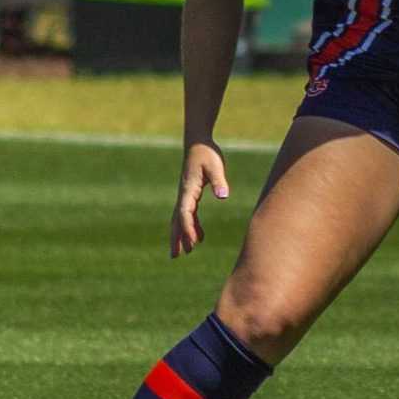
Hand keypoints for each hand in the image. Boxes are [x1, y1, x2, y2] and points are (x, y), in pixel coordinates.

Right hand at [170, 141, 228, 257]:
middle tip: (175, 256)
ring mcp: (185, 195)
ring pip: (180, 219)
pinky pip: (189, 214)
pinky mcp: (191, 193)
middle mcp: (183, 195)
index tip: (194, 242)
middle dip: (176, 238)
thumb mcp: (215, 166)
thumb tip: (223, 196)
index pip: (185, 214)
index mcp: (188, 190)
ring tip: (185, 252)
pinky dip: (192, 226)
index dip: (188, 228)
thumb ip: (219, 181)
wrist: (197, 143)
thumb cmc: (207, 153)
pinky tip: (200, 236)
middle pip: (177, 221)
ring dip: (182, 235)